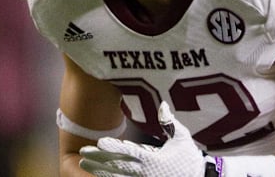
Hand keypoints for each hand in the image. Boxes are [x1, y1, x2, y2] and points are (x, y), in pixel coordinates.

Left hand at [79, 102, 205, 176]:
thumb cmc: (190, 160)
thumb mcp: (182, 138)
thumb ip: (170, 122)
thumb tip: (162, 104)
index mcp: (154, 161)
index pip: (129, 152)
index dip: (113, 147)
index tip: (100, 141)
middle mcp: (145, 174)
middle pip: (117, 166)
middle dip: (99, 159)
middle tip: (83, 152)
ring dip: (99, 170)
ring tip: (85, 163)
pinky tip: (99, 174)